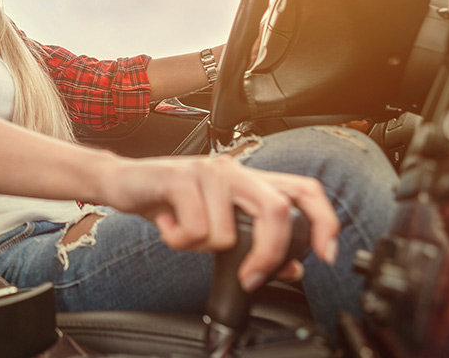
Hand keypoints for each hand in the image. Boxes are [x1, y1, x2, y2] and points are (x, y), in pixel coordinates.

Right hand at [107, 154, 339, 291]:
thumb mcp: (215, 224)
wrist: (124, 182)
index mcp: (249, 180)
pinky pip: (194, 230)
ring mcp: (208, 171)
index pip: (304, 190)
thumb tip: (292, 267)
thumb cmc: (169, 202)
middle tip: (250, 277)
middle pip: (277, 211)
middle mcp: (234, 170)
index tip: (325, 254)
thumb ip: (254, 241)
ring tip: (183, 232)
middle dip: (267, 254)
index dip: (324, 221)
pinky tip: (168, 225)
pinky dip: (178, 240)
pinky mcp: (180, 177)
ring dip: (200, 247)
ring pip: (227, 233)